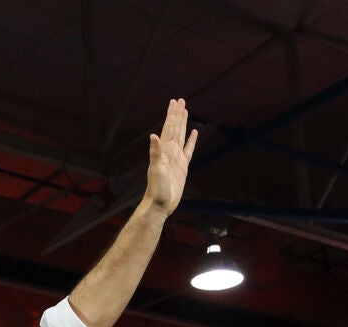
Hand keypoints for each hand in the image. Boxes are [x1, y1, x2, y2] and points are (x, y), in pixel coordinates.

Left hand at [142, 98, 196, 214]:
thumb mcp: (156, 170)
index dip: (172, 115)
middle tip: (180, 100)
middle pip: (175, 128)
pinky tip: (193, 133)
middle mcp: (170, 151)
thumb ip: (155, 153)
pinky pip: (189, 149)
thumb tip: (153, 136)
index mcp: (164, 150)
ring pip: (181, 135)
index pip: (169, 128)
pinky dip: (191, 140)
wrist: (160, 204)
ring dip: (183, 123)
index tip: (174, 102)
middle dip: (177, 114)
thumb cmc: (156, 188)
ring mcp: (177, 158)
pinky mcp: (183, 166)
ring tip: (185, 111)